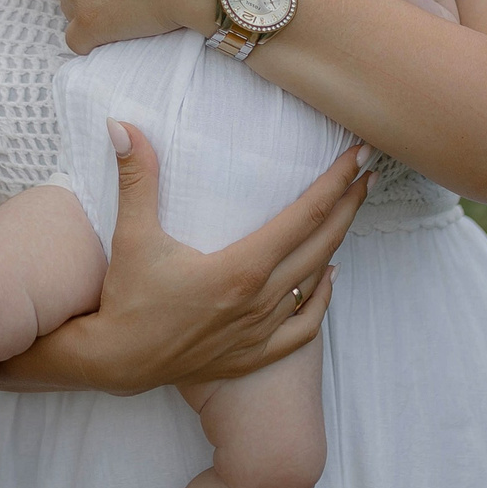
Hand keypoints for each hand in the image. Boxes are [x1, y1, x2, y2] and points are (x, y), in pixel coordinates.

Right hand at [17, 121, 369, 393]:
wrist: (116, 362)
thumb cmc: (125, 298)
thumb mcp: (132, 234)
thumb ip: (137, 177)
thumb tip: (122, 125)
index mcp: (241, 268)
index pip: (304, 216)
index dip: (336, 183)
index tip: (359, 157)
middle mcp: (260, 300)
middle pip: (321, 244)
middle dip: (350, 205)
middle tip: (369, 172)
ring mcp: (260, 330)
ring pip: (315, 281)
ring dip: (336, 244)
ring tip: (350, 212)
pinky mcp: (253, 353)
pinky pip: (303, 327)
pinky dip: (321, 300)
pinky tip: (328, 277)